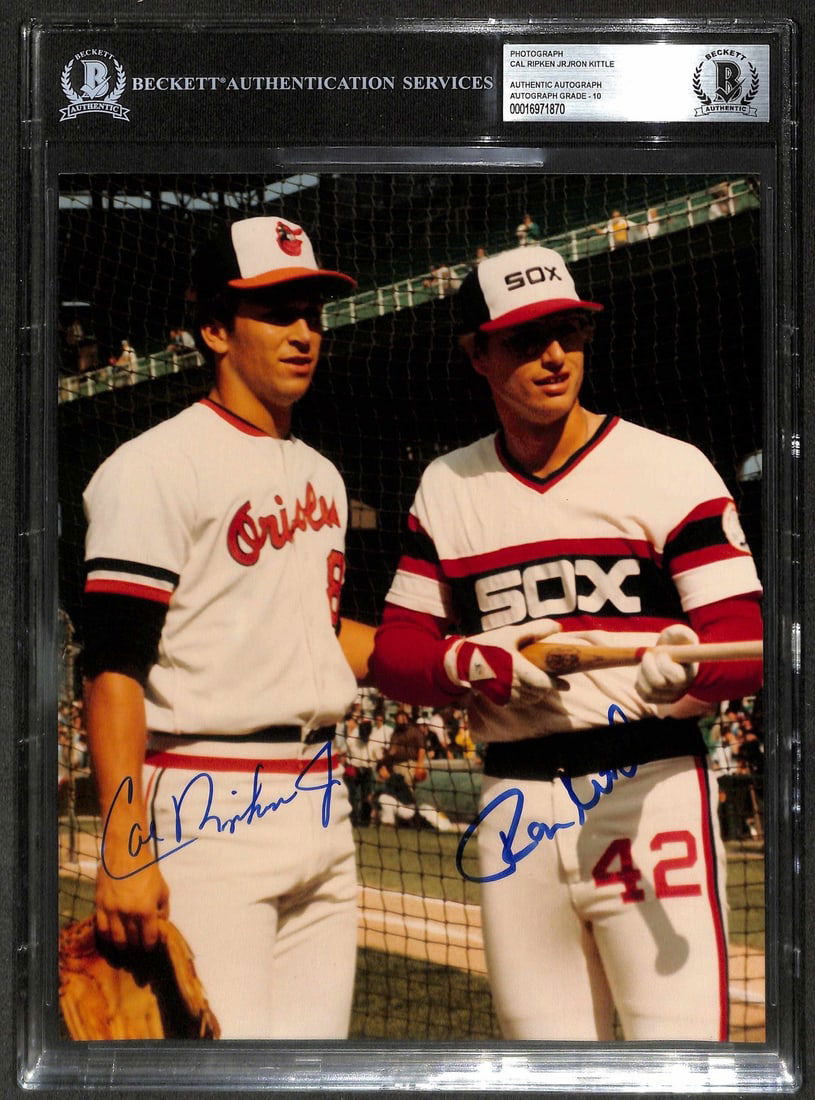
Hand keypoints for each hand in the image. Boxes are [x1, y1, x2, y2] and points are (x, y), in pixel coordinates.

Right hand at [95, 860, 169, 951]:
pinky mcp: (100, 905)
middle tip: (139, 944)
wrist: (126, 853)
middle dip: (137, 944)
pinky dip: (108, 935)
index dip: (150, 945)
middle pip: (132, 940)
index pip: (148, 938)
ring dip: (122, 943)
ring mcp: (112, 910)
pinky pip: (101, 929)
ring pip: (116, 939)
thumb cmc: (147, 870)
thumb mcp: (162, 889)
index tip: (150, 945)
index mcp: (146, 910)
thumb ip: (163, 909)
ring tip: (126, 943)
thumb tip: (160, 924)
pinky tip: (112, 935)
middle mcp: (128, 913)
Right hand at [443, 620, 561, 705]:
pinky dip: (526, 699)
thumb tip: (558, 627)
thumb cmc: (487, 646)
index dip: (557, 685)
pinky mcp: (499, 700)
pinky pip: (518, 703)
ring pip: (530, 700)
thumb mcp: (510, 634)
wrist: (461, 662)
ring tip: (542, 685)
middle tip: (555, 681)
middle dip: (548, 688)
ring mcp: (506, 695)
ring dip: (538, 694)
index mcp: (518, 669)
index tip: (566, 685)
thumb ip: (535, 630)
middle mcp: (513, 686)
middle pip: (538, 692)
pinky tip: (526, 690)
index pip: (543, 683)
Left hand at [635, 624, 699, 703]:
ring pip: (649, 690)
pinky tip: (645, 672)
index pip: (677, 677)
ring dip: (642, 673)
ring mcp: (668, 696)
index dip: (665, 665)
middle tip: (647, 655)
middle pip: (658, 684)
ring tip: (647, 662)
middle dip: (648, 667)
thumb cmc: (676, 644)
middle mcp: (681, 688)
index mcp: (689, 673)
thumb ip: (681, 633)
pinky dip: (639, 682)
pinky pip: (642, 694)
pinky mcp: (656, 699)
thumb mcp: (680, 634)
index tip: (660, 653)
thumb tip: (681, 634)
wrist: (669, 656)